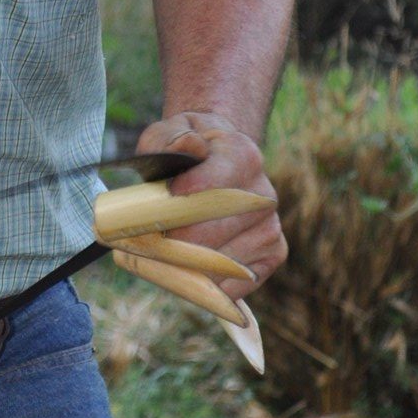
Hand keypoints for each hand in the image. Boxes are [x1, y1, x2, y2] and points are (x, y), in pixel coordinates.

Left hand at [134, 110, 286, 301]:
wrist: (215, 162)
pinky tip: (186, 270)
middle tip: (145, 242)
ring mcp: (270, 226)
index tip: (162, 207)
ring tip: (160, 257)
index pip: (216, 183)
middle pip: (215, 231)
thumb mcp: (170, 132)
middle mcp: (262, 194)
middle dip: (176, 241)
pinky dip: (207, 285)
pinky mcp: (272, 253)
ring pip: (224, 263)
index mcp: (242, 155)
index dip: (186, 199)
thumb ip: (172, 137)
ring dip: (187, 267)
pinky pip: (237, 283)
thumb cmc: (184, 152)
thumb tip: (189, 146)